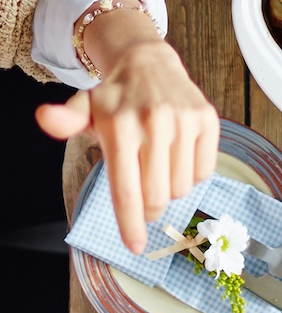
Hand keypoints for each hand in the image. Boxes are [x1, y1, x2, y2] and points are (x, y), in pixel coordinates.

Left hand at [36, 20, 219, 253]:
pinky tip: (178, 156)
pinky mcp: (207, 120)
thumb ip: (65, 121)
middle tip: (144, 200)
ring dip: (170, 189)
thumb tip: (44, 118)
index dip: (131, 225)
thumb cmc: (115, 99)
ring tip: (159, 167)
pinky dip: (191, 175)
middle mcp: (153, 122)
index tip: (135, 247)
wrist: (149, 64)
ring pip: (181, 188)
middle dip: (149, 209)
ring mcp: (183, 121)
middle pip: (156, 197)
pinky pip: (203, 173)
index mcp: (118, 126)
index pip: (126, 191)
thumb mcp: (84, 110)